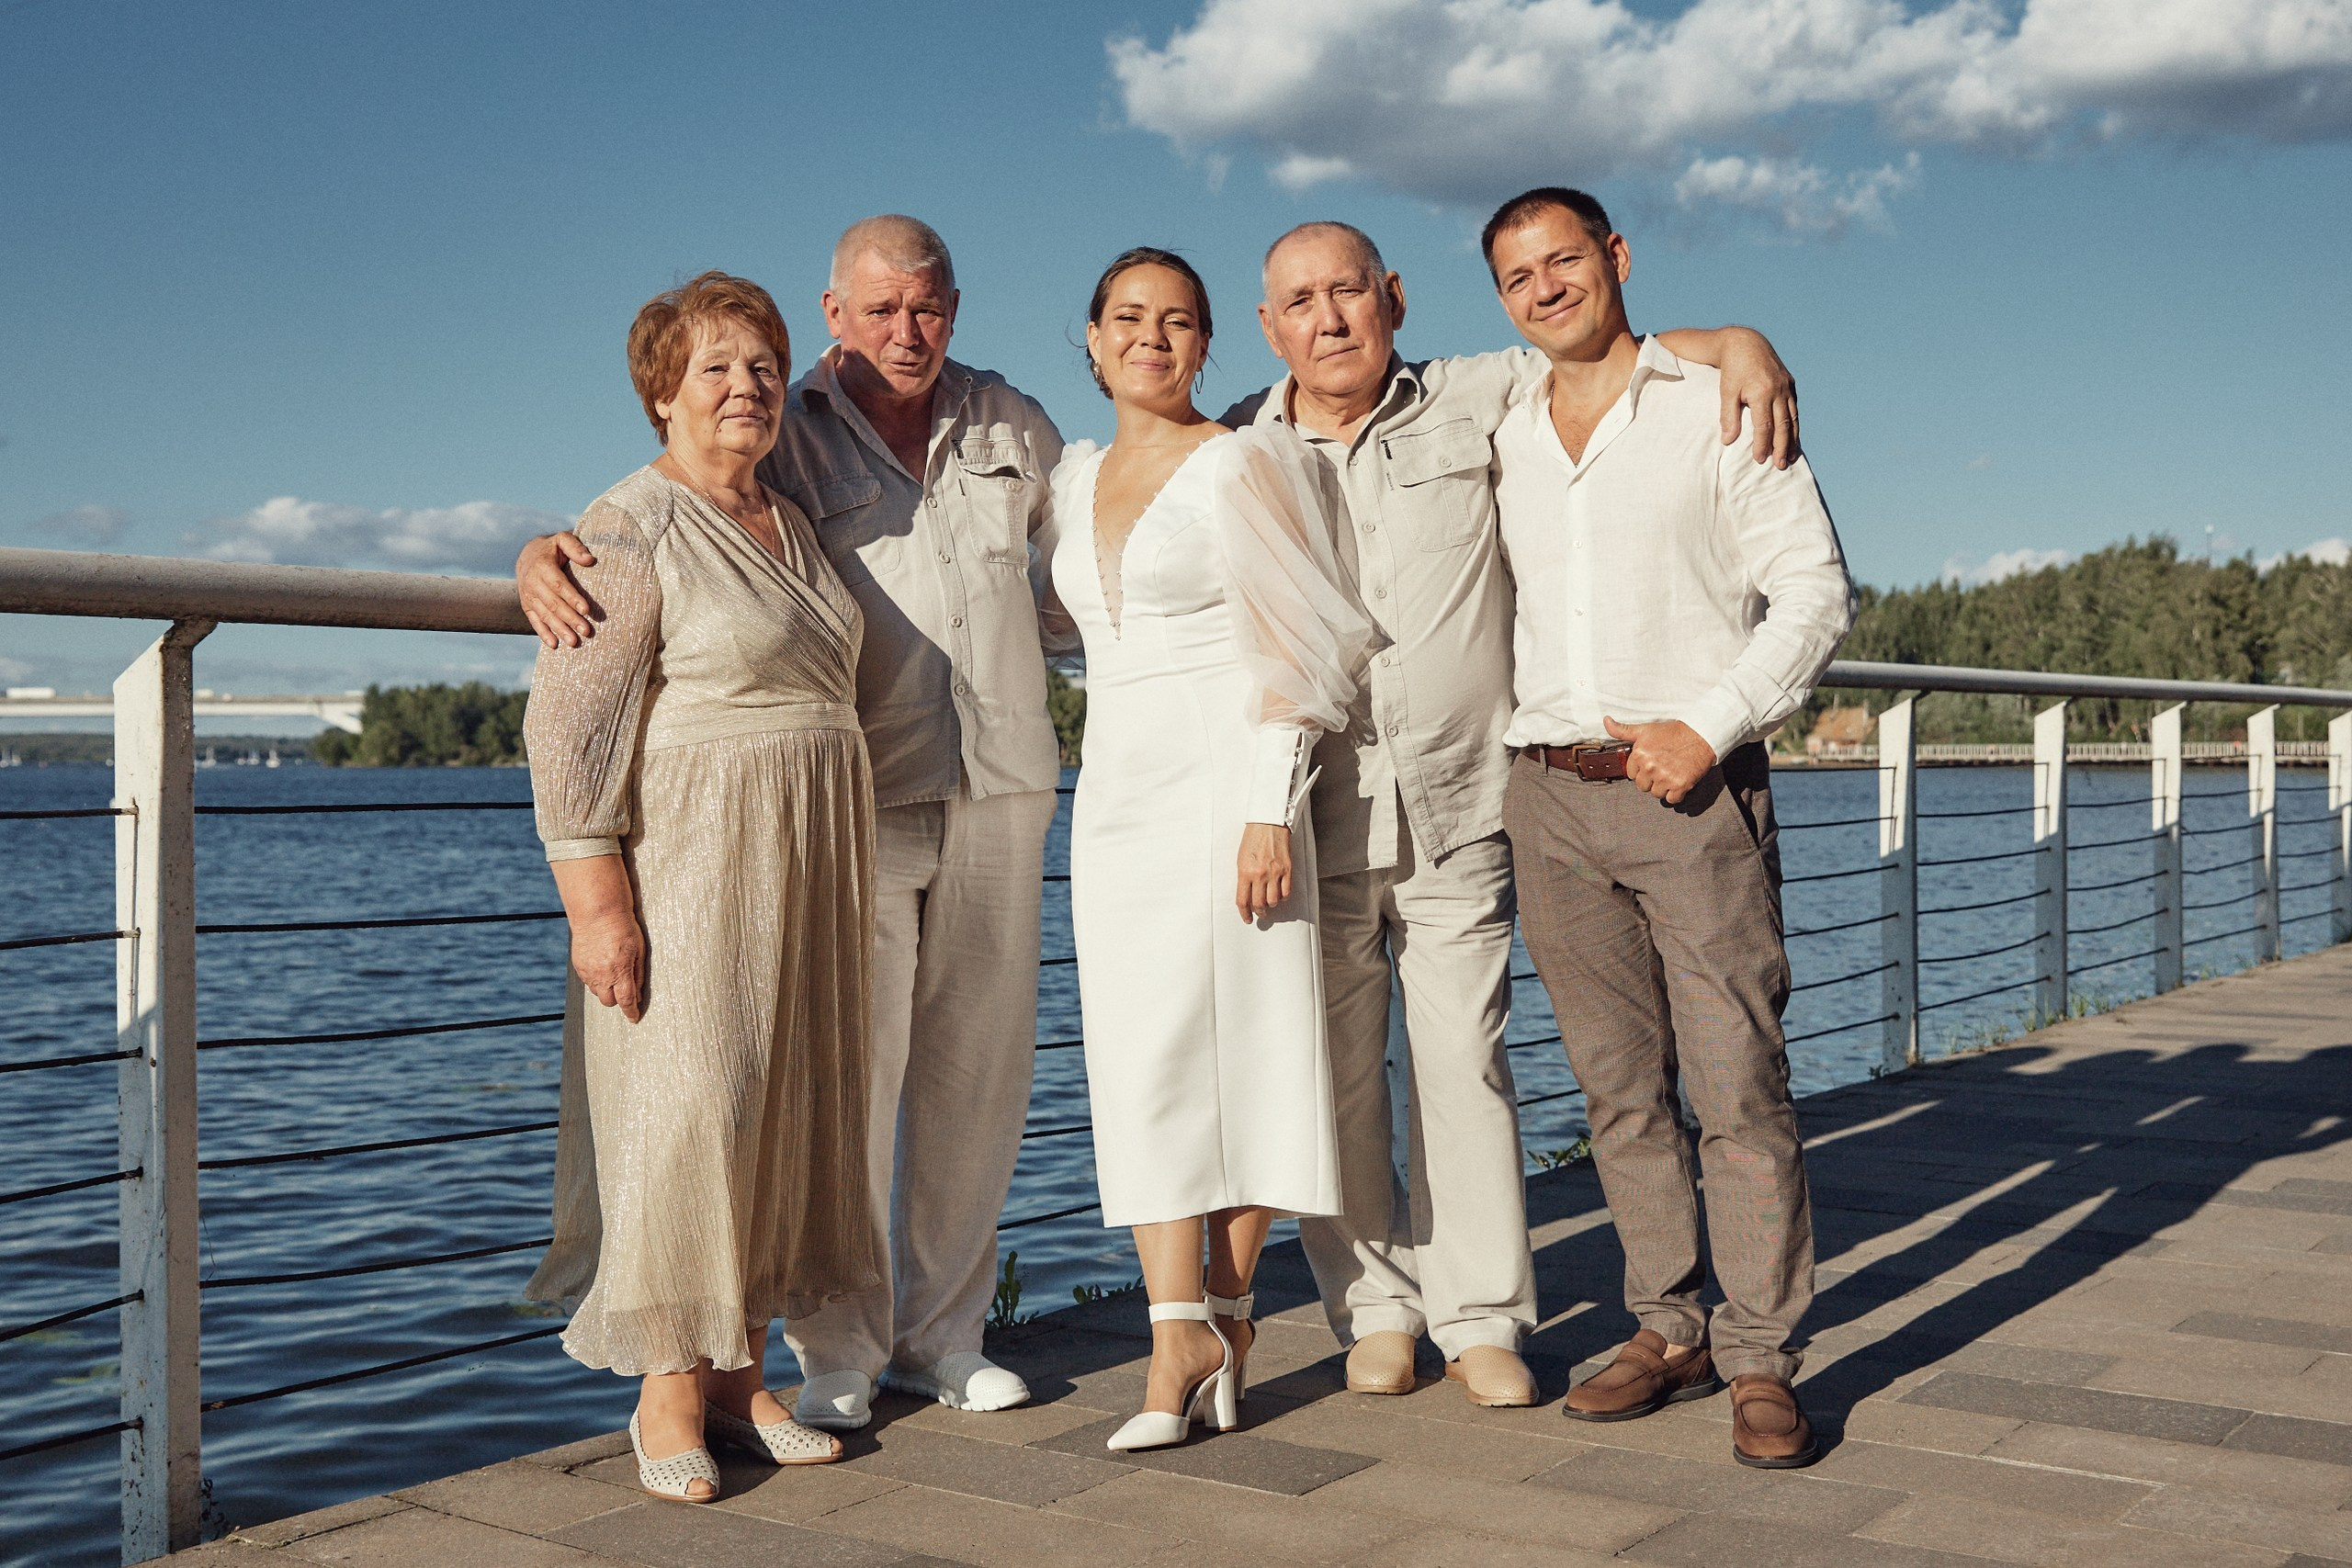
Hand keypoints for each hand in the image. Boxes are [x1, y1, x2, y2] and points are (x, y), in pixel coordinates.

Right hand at [518, 532, 601, 647]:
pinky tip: (554, 645)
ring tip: (574, 642)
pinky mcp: (527, 606)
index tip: (586, 610)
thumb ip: (575, 546)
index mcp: (542, 566)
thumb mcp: (562, 539)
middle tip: (586, 631)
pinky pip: (534, 621)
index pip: (558, 584)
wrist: (527, 555)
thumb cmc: (552, 548)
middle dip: (570, 618)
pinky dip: (543, 633)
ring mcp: (528, 596)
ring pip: (545, 615)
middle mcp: (533, 583)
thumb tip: (589, 559)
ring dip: (559, 629)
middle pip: (553, 603)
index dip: (572, 597)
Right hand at [569, 906, 646, 1021]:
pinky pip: (587, 981)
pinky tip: (602, 965)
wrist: (597, 912)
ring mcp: (587, 971)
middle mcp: (601, 974)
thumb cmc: (623, 927)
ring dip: (606, 988)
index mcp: (620, 971)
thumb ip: (637, 974)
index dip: (631, 1012)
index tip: (634, 1019)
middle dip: (617, 999)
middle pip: (608, 1001)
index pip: (626, 1000)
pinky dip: (596, 978)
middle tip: (624, 989)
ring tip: (612, 972)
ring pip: (597, 992)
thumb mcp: (638, 950)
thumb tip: (638, 995)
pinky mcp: (578, 965)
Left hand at [1235, 823, 1293, 921]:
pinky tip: (1280, 895)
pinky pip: (1287, 892)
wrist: (1268, 823)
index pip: (1243, 901)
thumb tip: (1247, 895)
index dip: (1244, 913)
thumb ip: (1244, 878)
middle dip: (1259, 912)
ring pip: (1274, 901)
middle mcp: (1260, 875)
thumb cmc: (1252, 839)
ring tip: (1270, 903)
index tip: (1247, 919)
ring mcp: (1275, 873)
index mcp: (1245, 872)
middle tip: (1260, 914)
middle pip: (1259, 904)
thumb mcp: (1241, 859)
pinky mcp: (1287, 869)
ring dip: (1271, 905)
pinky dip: (1283, 897)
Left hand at [1602, 716, 1716, 804]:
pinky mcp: (1680, 786)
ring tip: (1672, 772)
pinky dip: (1676, 794)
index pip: (1631, 774)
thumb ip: (1622, 730)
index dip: (1642, 769)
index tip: (1652, 762)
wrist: (1701, 735)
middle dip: (1651, 779)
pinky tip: (1679, 781)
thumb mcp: (1645, 729)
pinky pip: (1671, 799)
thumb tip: (1605, 721)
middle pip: (1642, 786)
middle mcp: (1650, 767)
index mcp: (1639, 755)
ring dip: (1663, 787)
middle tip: (1663, 768)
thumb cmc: (1672, 732)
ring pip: (1656, 794)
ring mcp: (1665, 778)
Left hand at [1714, 327, 1798, 468]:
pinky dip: (1795, 424)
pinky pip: (1794, 408)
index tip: (1759, 460)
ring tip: (1790, 457)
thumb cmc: (1733, 369)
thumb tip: (1728, 441)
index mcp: (1762, 392)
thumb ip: (1728, 417)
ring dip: (1792, 439)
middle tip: (1779, 465)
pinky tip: (1793, 437)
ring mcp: (1787, 386)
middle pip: (1783, 425)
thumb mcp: (1726, 391)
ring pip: (1793, 418)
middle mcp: (1779, 389)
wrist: (1746, 342)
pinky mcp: (1790, 383)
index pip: (1764, 425)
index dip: (1762, 444)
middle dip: (1782, 447)